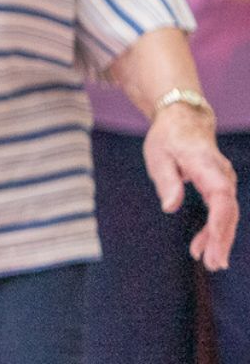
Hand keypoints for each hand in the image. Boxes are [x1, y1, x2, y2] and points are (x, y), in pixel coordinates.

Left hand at [143, 102, 238, 270]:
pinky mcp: (219, 188)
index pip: (220, 196)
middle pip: (228, 210)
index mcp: (205, 165)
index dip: (219, 221)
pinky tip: (202, 248)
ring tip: (211, 263)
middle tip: (215, 264)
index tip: (216, 243)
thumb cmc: (168, 139)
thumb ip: (167, 181)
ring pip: (227, 214)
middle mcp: (221, 174)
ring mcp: (224, 181)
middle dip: (223, 238)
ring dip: (220, 239)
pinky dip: (213, 230)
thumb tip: (170, 207)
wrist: (184, 121)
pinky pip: (220, 212)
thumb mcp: (158, 156)